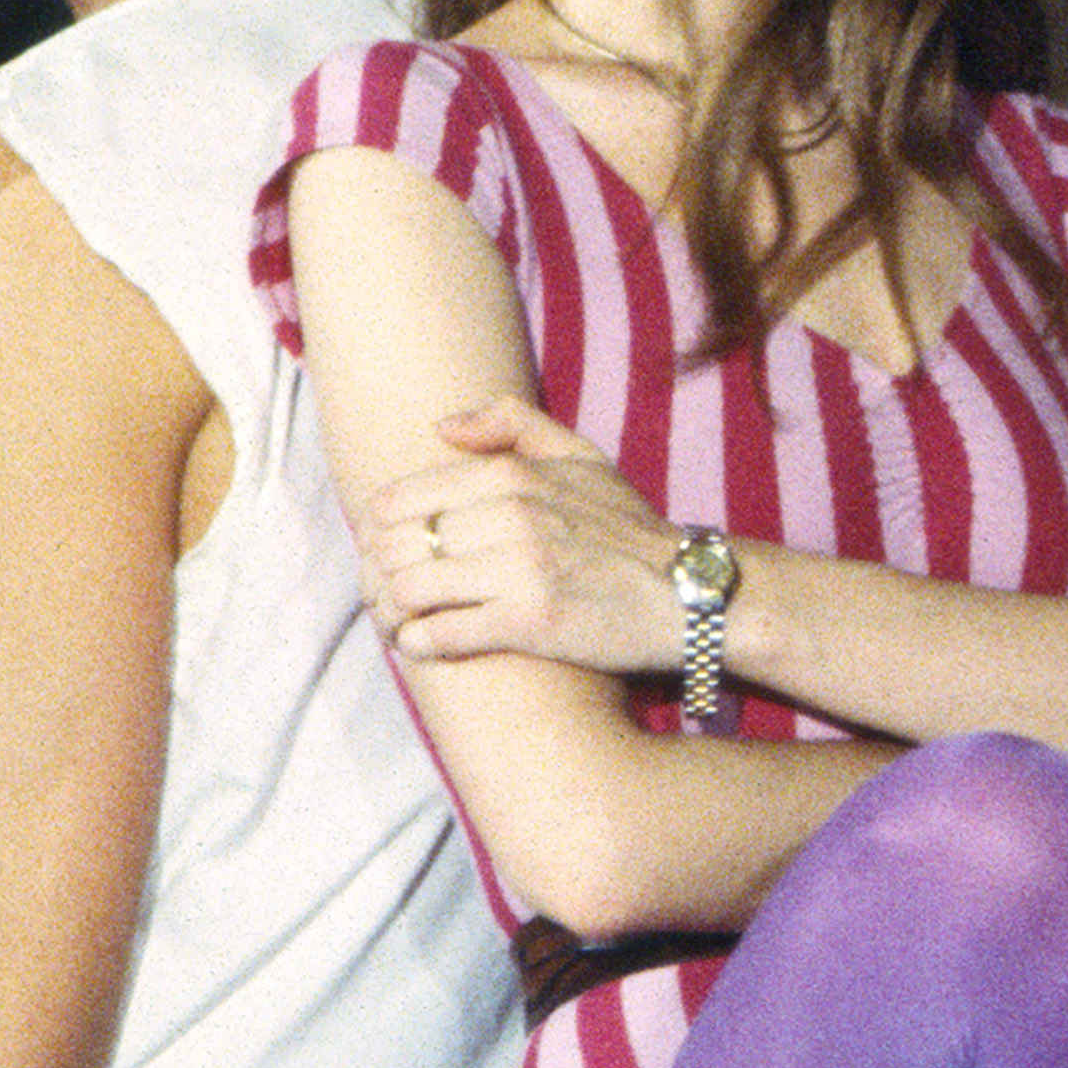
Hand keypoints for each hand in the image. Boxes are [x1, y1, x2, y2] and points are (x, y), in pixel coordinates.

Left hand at [359, 396, 685, 674]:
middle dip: (378, 572)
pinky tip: (422, 644)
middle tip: (384, 592)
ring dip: (391, 611)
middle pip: (398, 543)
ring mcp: (518, 569)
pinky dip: (418, 642)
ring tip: (398, 621)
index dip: (378, 529)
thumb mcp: (581, 456)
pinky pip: (441, 633)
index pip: (403, 497)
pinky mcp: (529, 622)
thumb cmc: (629, 528)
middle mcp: (509, 516)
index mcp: (511, 474)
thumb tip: (440, 426)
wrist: (689, 592)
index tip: (384, 549)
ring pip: (409, 588)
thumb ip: (511, 423)